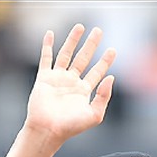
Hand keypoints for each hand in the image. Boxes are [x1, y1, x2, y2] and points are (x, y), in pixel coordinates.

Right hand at [25, 24, 115, 143]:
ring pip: (66, 54)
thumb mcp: (94, 115)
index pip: (97, 72)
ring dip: (73, 40)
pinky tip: (50, 34)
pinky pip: (46, 58)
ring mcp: (58, 79)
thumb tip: (111, 78)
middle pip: (84, 58)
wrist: (48, 129)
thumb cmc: (71, 127)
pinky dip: (47, 46)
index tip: (112, 50)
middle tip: (99, 31)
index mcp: (83, 92)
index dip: (105, 61)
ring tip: (80, 27)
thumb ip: (104, 97)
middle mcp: (71, 83)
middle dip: (91, 45)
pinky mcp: (44, 78)